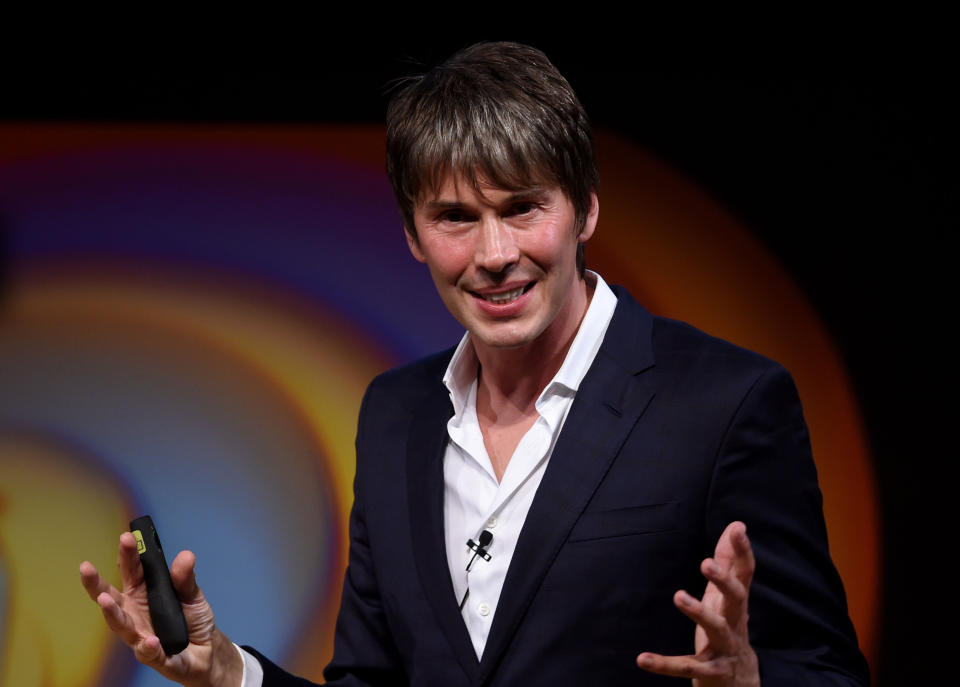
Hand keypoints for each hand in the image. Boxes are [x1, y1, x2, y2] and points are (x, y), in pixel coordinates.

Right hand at [80, 532, 242, 686]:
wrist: (207, 650)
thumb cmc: (193, 619)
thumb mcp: (193, 594)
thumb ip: (185, 578)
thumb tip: (185, 556)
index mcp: (143, 593)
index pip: (131, 571)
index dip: (128, 555)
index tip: (126, 537)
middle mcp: (135, 613)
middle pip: (113, 598)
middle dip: (97, 584)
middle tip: (86, 568)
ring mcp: (141, 635)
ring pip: (122, 626)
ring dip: (112, 613)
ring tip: (104, 600)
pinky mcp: (154, 656)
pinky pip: (149, 652)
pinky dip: (148, 646)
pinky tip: (150, 640)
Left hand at [636, 521, 759, 686]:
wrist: (740, 685)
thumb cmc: (729, 630)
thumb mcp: (727, 597)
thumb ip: (729, 563)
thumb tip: (736, 525)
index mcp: (736, 604)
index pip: (745, 574)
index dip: (743, 552)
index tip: (738, 530)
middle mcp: (735, 623)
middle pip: (737, 599)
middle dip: (723, 581)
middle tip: (706, 563)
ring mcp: (724, 649)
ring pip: (717, 629)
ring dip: (699, 612)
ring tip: (679, 596)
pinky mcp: (709, 671)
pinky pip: (686, 667)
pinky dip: (664, 664)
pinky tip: (642, 659)